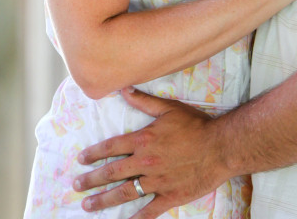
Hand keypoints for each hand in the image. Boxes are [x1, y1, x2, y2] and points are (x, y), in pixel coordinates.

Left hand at [74, 88, 226, 215]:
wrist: (220, 147)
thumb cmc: (196, 125)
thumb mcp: (169, 108)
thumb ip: (144, 101)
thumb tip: (124, 89)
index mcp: (144, 140)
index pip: (112, 147)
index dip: (95, 153)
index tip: (81, 160)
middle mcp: (146, 161)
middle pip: (113, 172)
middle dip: (92, 179)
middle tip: (77, 185)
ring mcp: (157, 181)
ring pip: (125, 193)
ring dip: (104, 200)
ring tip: (88, 205)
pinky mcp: (169, 196)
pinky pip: (149, 210)